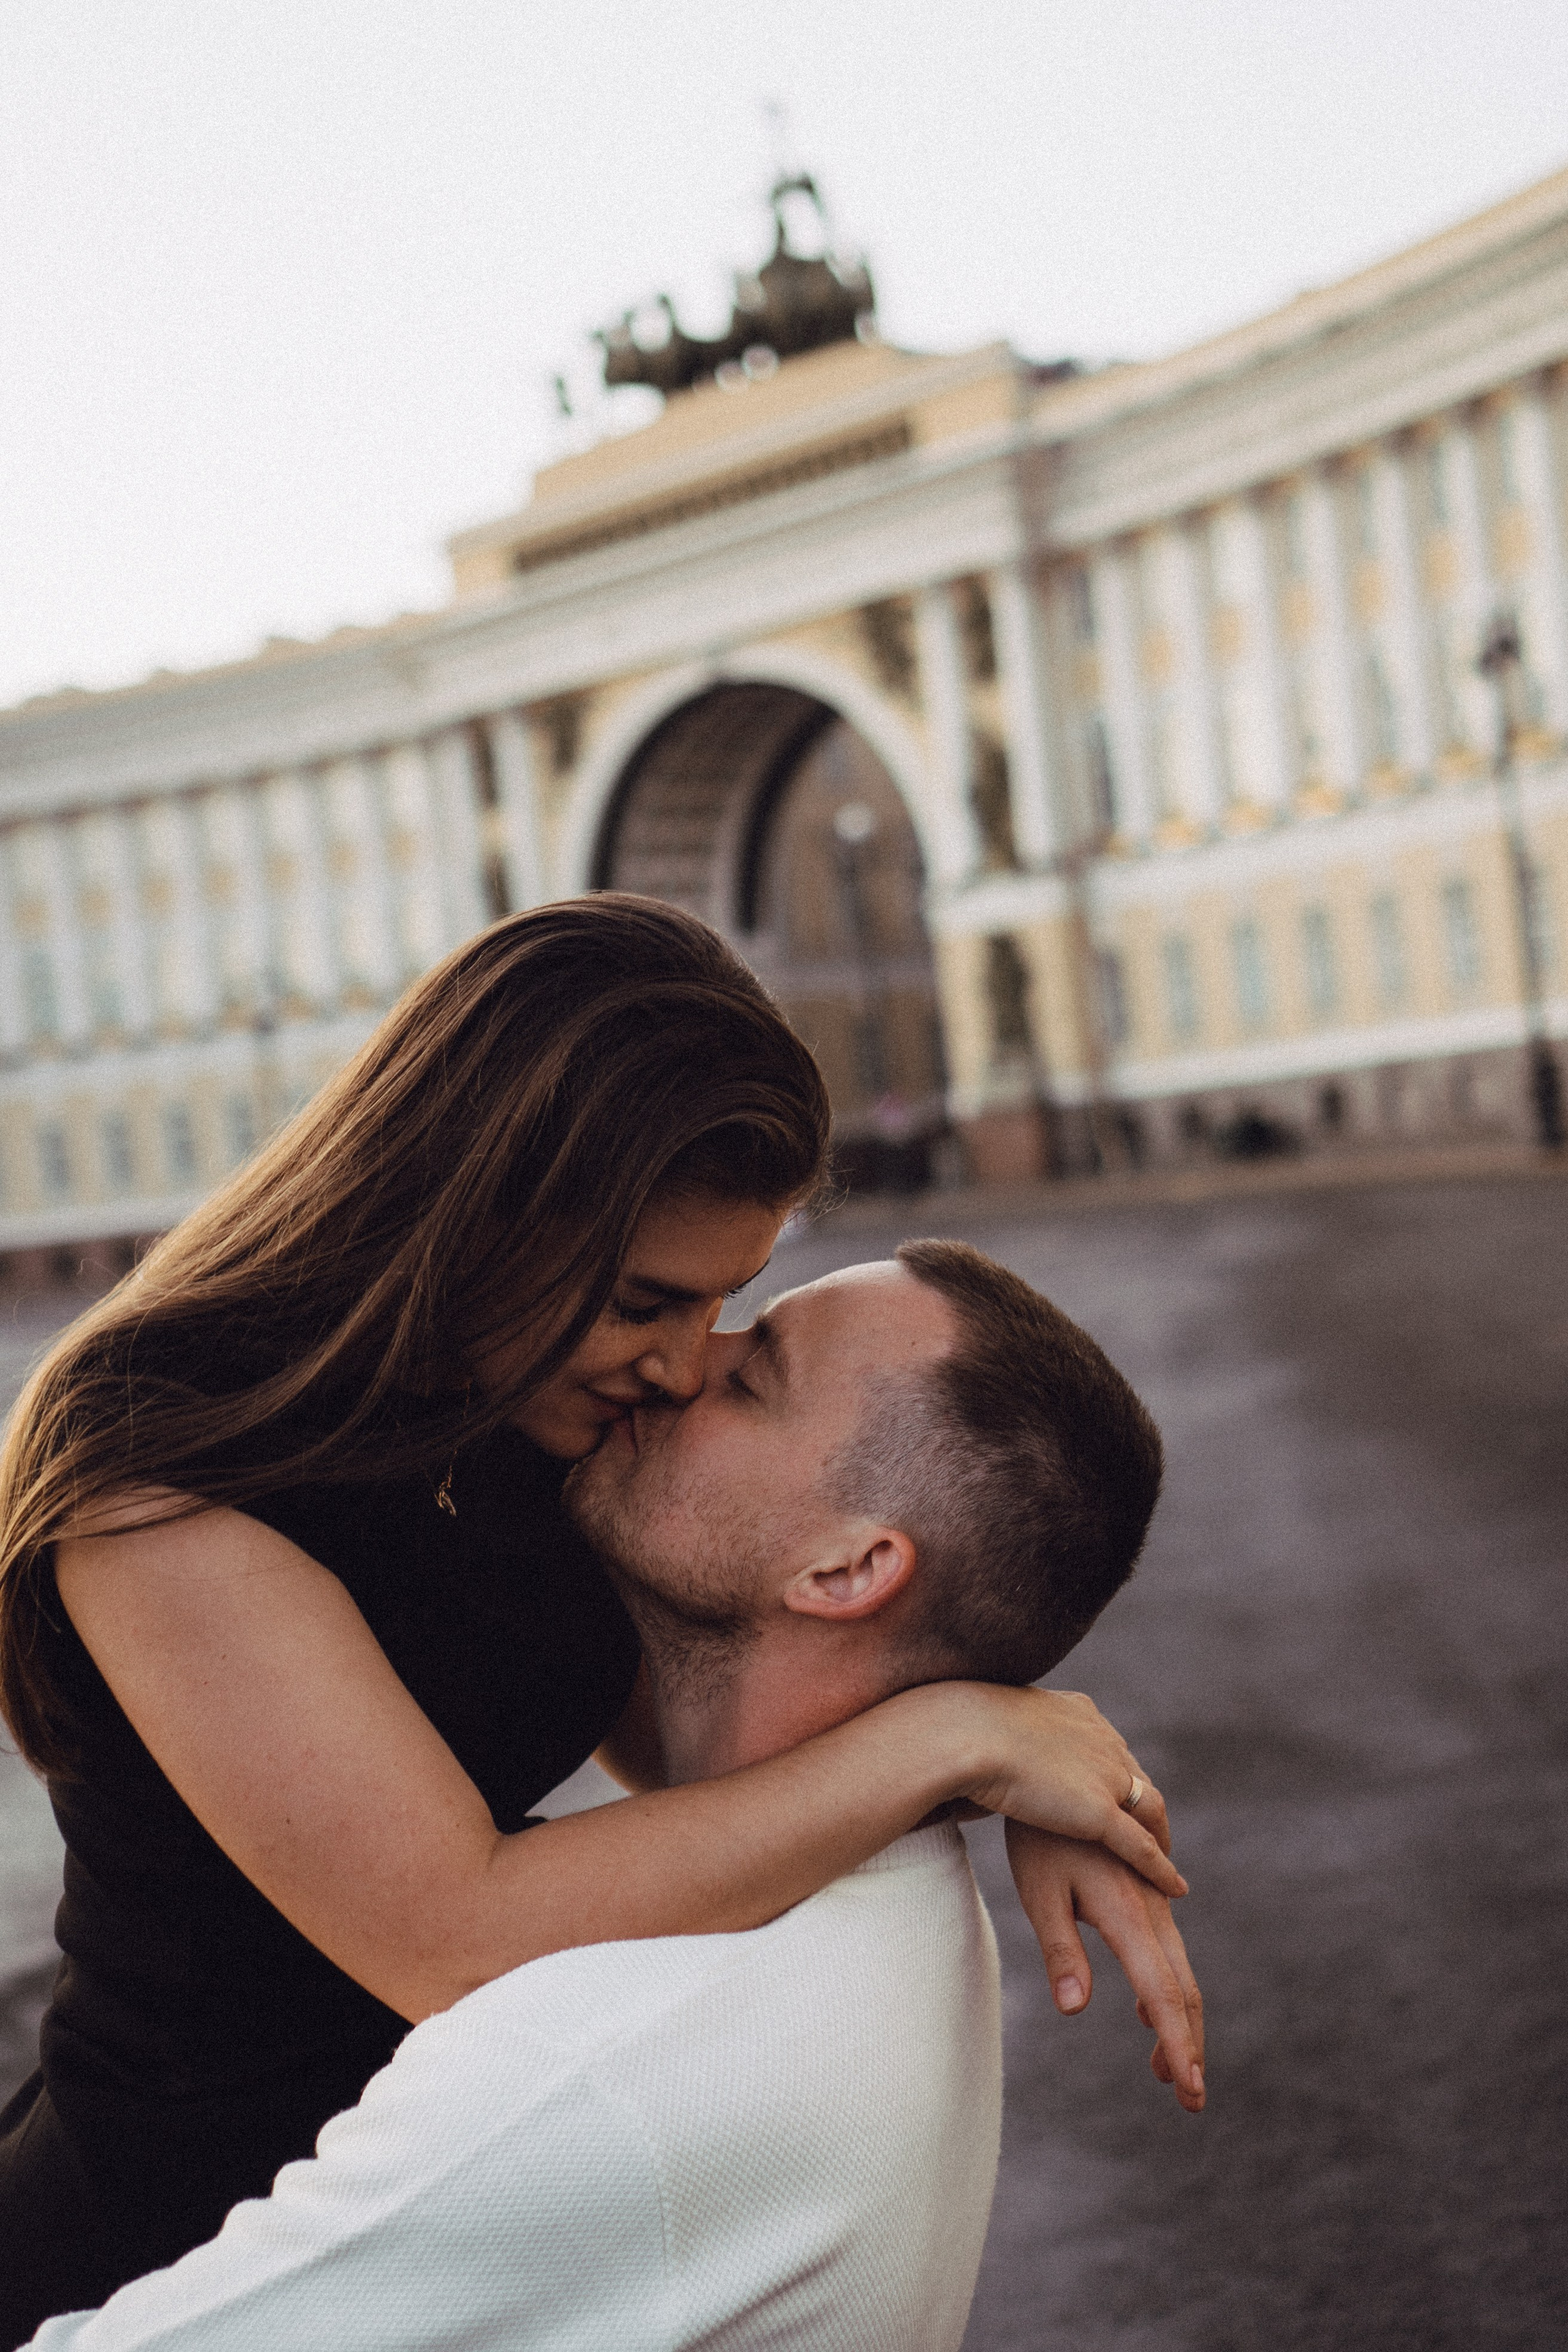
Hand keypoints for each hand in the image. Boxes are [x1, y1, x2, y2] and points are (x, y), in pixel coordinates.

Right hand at [954, 1685, 1184, 1898]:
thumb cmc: (964, 1731)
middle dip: (1142, 1805)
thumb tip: (992, 1750)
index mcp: (1079, 1714)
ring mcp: (1105, 1775)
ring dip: (1160, 1838)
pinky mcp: (1101, 1811)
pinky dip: (1160, 1868)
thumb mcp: (996, 1726)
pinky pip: (1141, 1847)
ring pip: (1148, 1811)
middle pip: (1136, 1777)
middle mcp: (1102, 1740)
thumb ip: (1008, 1739)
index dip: (1117, 1776)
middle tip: (1149, 1833)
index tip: (1117, 1796)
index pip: (1111, 1749)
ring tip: (1164, 1863)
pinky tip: (1175, 1889)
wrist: (968, 1734)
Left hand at [1006, 1820, 1204, 2112]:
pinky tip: (1144, 2009)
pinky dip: (1163, 1985)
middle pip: (1181, 1987)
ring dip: (1175, 2019)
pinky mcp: (1143, 1885)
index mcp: (1128, 1914)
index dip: (1177, 2043)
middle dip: (1186, 2043)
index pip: (1161, 1994)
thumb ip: (1061, 1951)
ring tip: (1165, 2068)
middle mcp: (1150, 1906)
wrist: (1045, 1769)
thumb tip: (1076, 2010)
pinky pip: (1164, 1944)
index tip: (1189, 2091)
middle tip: (1187, 2097)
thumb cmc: (1036, 1836)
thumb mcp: (1040, 1893)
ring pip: (1176, 1967)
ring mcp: (1151, 1894)